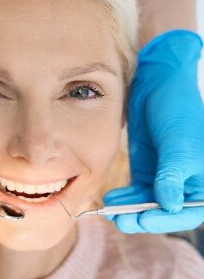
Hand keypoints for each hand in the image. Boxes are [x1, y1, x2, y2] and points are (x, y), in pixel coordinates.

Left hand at [104, 30, 203, 232]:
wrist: (157, 85)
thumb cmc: (178, 110)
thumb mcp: (178, 142)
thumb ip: (173, 174)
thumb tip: (169, 205)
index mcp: (202, 180)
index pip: (188, 212)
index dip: (167, 221)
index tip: (145, 221)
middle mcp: (185, 182)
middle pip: (165, 212)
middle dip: (143, 218)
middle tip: (121, 220)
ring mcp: (164, 177)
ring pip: (147, 203)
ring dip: (130, 210)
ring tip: (110, 211)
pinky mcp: (147, 169)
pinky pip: (136, 190)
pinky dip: (124, 197)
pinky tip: (110, 198)